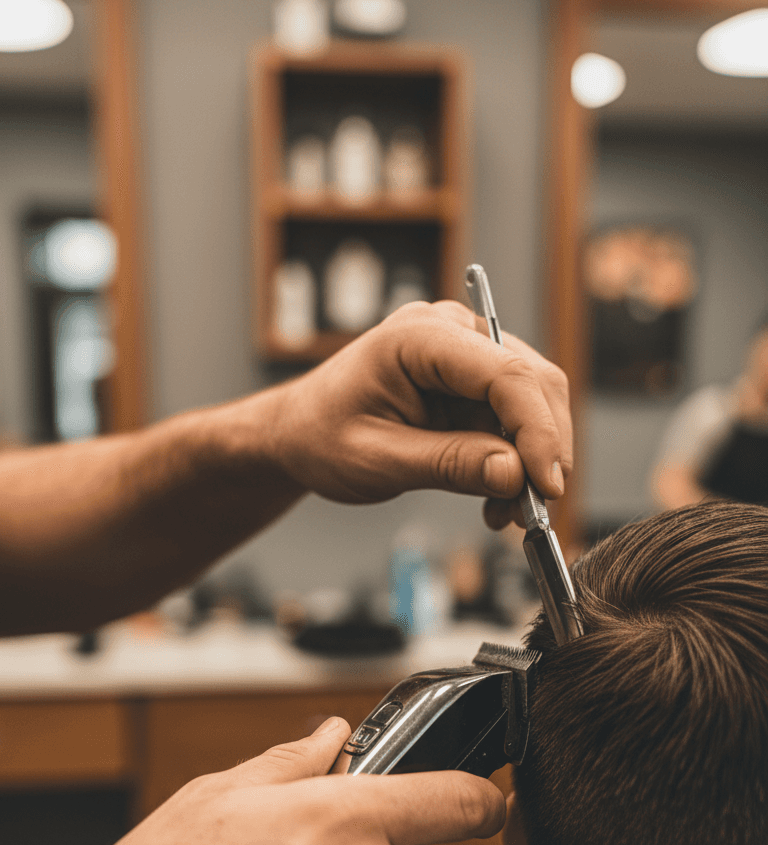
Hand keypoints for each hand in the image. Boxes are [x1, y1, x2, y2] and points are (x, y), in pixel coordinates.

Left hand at [265, 300, 571, 528]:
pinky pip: (514, 421)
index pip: (507, 373)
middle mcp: (452, 332)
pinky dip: (515, 463)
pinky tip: (495, 498)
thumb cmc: (321, 436)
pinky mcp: (472, 383)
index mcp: (420, 336)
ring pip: (533, 404)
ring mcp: (466, 354)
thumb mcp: (379, 460)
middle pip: (533, 382)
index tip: (545, 485)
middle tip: (531, 509)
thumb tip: (515, 474)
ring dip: (530, 462)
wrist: (298, 433)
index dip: (537, 430)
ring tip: (504, 512)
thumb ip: (449, 464)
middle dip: (542, 449)